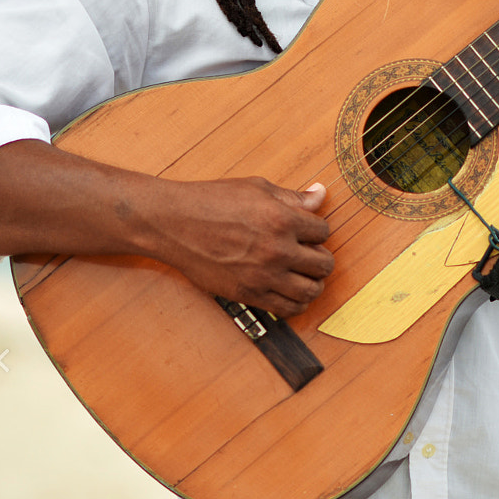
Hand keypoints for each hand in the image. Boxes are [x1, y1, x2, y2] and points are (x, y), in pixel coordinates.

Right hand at [153, 177, 334, 318]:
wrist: (174, 223)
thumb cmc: (212, 200)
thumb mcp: (256, 188)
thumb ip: (292, 197)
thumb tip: (319, 194)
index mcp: (282, 219)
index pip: (324, 232)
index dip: (318, 231)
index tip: (308, 232)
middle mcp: (277, 250)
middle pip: (323, 264)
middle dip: (320, 258)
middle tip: (310, 255)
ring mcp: (263, 275)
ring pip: (311, 291)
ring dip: (313, 283)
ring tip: (303, 276)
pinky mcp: (247, 293)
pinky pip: (287, 309)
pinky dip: (295, 304)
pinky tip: (289, 292)